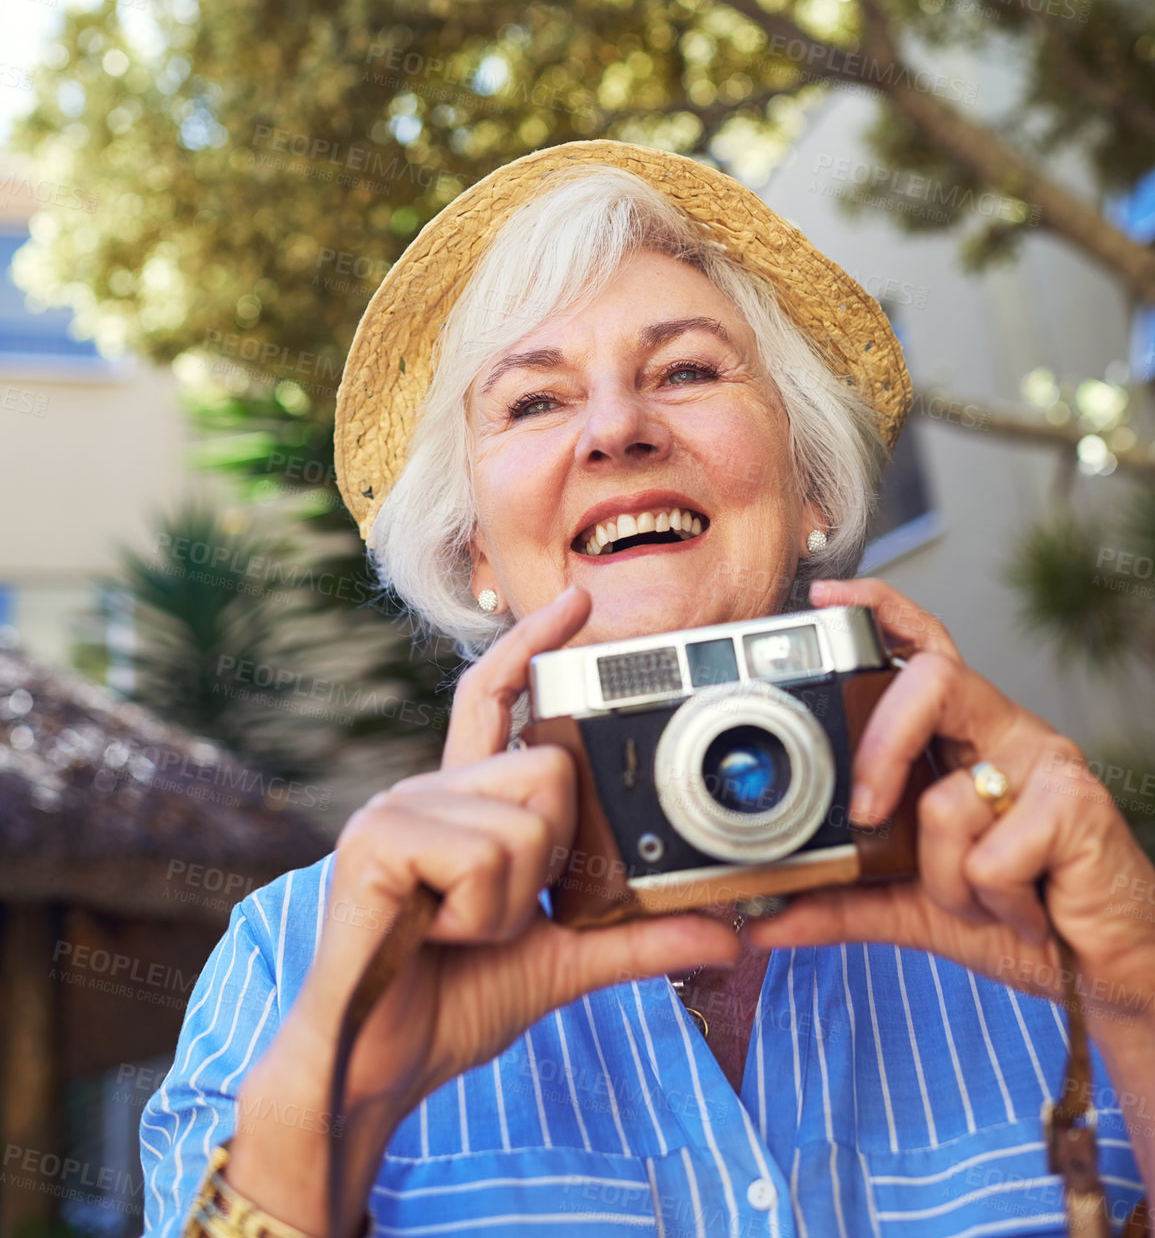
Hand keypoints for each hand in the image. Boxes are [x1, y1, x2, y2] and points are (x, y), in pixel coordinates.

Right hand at [229, 585, 739, 1237]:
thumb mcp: (563, 962)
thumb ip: (640, 941)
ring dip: (515, 902)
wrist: (381, 1067)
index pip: (496, 696)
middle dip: (550, 859)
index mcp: (463, 802)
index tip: (579, 599)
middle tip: (500, 915)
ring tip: (462, 931)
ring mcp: (397, 807)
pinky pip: (483, 857)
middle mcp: (427, 788)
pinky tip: (436, 932)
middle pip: (548, 770)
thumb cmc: (453, 1002)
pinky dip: (482, 915)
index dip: (535, 644)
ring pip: (525, 821)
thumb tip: (732, 938)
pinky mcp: (377, 838)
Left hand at [745, 578, 1154, 1029]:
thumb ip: (842, 903)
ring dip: (948, 879)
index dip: (880, 610)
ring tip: (985, 901)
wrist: (1106, 972)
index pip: (922, 648)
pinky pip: (991, 854)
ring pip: (945, 798)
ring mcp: (1043, 760)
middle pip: (931, 682)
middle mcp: (1003, 732)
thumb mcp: (913, 909)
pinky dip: (994, 902)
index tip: (827, 596)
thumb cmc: (1017, 917)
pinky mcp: (1077, 803)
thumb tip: (761, 920)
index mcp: (963, 736)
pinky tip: (1028, 912)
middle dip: (882, 747)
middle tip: (865, 813)